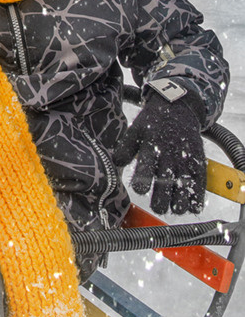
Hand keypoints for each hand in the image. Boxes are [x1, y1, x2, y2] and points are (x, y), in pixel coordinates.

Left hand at [113, 92, 205, 215]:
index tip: (139, 190)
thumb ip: (125, 148)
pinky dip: (197, 197)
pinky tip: (192, 206)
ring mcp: (185, 158)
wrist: (178, 108)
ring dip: (179, 201)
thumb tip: (116, 163)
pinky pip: (200, 183)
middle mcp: (169, 154)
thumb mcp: (136, 130)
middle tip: (157, 207)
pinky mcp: (198, 161)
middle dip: (161, 199)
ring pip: (184, 187)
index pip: (145, 167)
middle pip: (166, 183)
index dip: (142, 182)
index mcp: (151, 146)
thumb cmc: (153, 123)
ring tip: (173, 208)